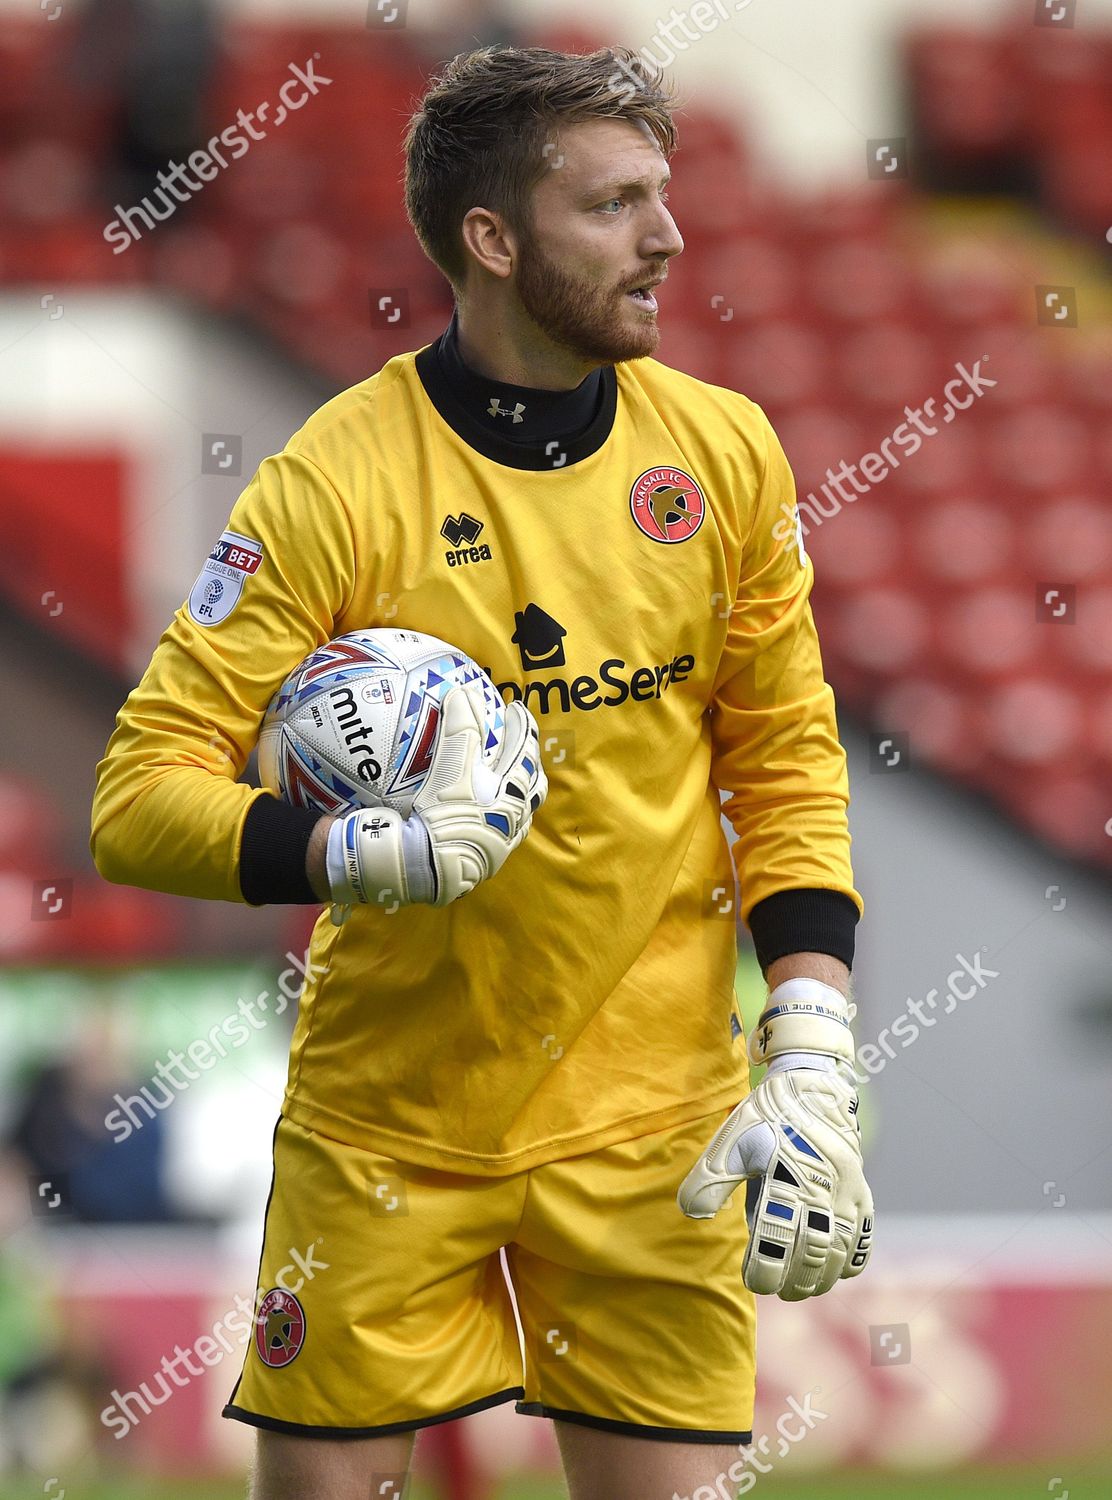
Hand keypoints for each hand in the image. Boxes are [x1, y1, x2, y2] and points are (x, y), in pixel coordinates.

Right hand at [325, 680, 545, 917]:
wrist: (426, 869)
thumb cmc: (442, 817)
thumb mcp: (451, 770)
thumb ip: (459, 730)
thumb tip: (462, 693)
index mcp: (513, 796)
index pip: (526, 753)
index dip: (522, 728)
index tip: (516, 709)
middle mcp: (514, 821)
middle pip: (533, 787)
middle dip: (530, 765)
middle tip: (520, 748)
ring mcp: (502, 843)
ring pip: (520, 814)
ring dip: (516, 794)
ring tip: (505, 783)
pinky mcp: (485, 861)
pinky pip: (500, 834)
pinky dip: (496, 818)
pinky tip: (483, 816)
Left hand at [677, 979, 873, 1299]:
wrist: (812, 1084)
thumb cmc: (766, 1115)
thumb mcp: (730, 1142)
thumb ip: (710, 1179)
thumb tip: (692, 1213)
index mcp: (788, 1182)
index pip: (777, 1243)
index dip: (763, 1270)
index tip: (751, 1278)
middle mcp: (824, 1193)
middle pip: (812, 1257)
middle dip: (793, 1282)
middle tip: (776, 1289)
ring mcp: (847, 1194)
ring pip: (840, 1253)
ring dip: (821, 1277)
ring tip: (801, 1287)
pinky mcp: (861, 1190)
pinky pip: (863, 1236)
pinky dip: (850, 1259)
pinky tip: (835, 1269)